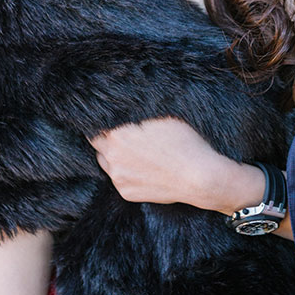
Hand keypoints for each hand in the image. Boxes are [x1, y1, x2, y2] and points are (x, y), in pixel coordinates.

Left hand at [90, 118, 259, 212]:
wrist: (198, 177)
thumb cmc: (184, 142)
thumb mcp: (161, 116)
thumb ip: (137, 112)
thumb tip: (125, 102)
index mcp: (117, 134)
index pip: (95, 125)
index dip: (102, 121)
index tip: (108, 119)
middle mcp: (112, 156)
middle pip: (98, 144)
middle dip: (107, 139)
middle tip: (121, 135)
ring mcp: (118, 177)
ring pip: (106, 162)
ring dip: (113, 156)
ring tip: (133, 152)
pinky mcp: (126, 192)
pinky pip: (118, 179)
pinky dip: (125, 172)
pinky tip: (142, 167)